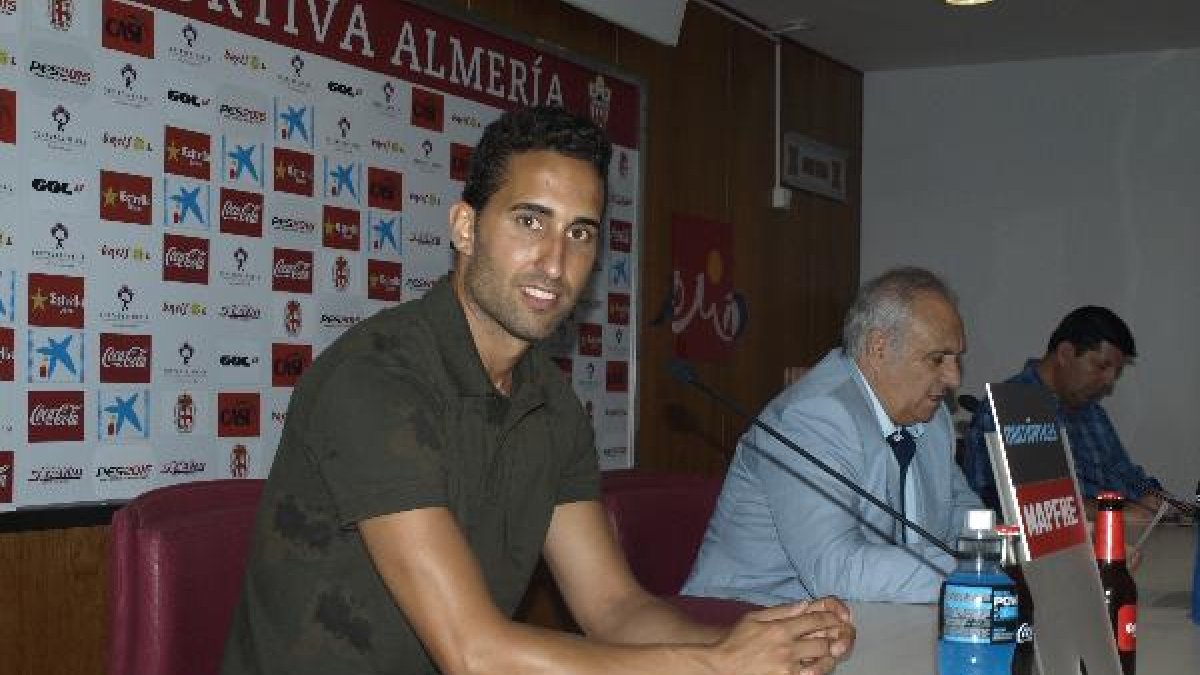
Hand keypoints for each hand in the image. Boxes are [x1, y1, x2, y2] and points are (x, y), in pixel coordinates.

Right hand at [710, 597, 855, 674]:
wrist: (723, 667)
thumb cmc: (735, 641)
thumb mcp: (753, 617)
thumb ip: (781, 610)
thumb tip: (804, 604)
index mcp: (781, 629)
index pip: (814, 620)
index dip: (829, 618)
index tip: (835, 618)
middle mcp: (788, 648)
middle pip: (823, 643)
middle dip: (832, 639)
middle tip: (838, 637)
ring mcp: (788, 668)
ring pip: (820, 662)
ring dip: (827, 657)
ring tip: (829, 653)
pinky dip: (815, 670)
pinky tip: (814, 666)